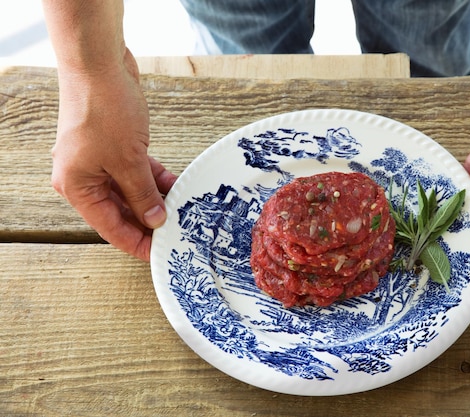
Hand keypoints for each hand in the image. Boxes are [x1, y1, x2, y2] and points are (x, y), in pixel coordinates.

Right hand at [51, 49, 176, 260]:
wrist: (99, 64)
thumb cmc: (103, 109)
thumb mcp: (128, 161)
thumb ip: (143, 195)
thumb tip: (156, 219)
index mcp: (78, 186)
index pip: (110, 227)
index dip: (136, 243)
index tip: (159, 254)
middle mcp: (85, 176)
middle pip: (121, 210)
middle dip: (149, 221)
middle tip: (177, 233)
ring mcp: (99, 160)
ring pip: (131, 190)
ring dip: (155, 199)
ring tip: (182, 211)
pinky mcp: (114, 145)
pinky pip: (136, 171)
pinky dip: (154, 178)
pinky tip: (176, 185)